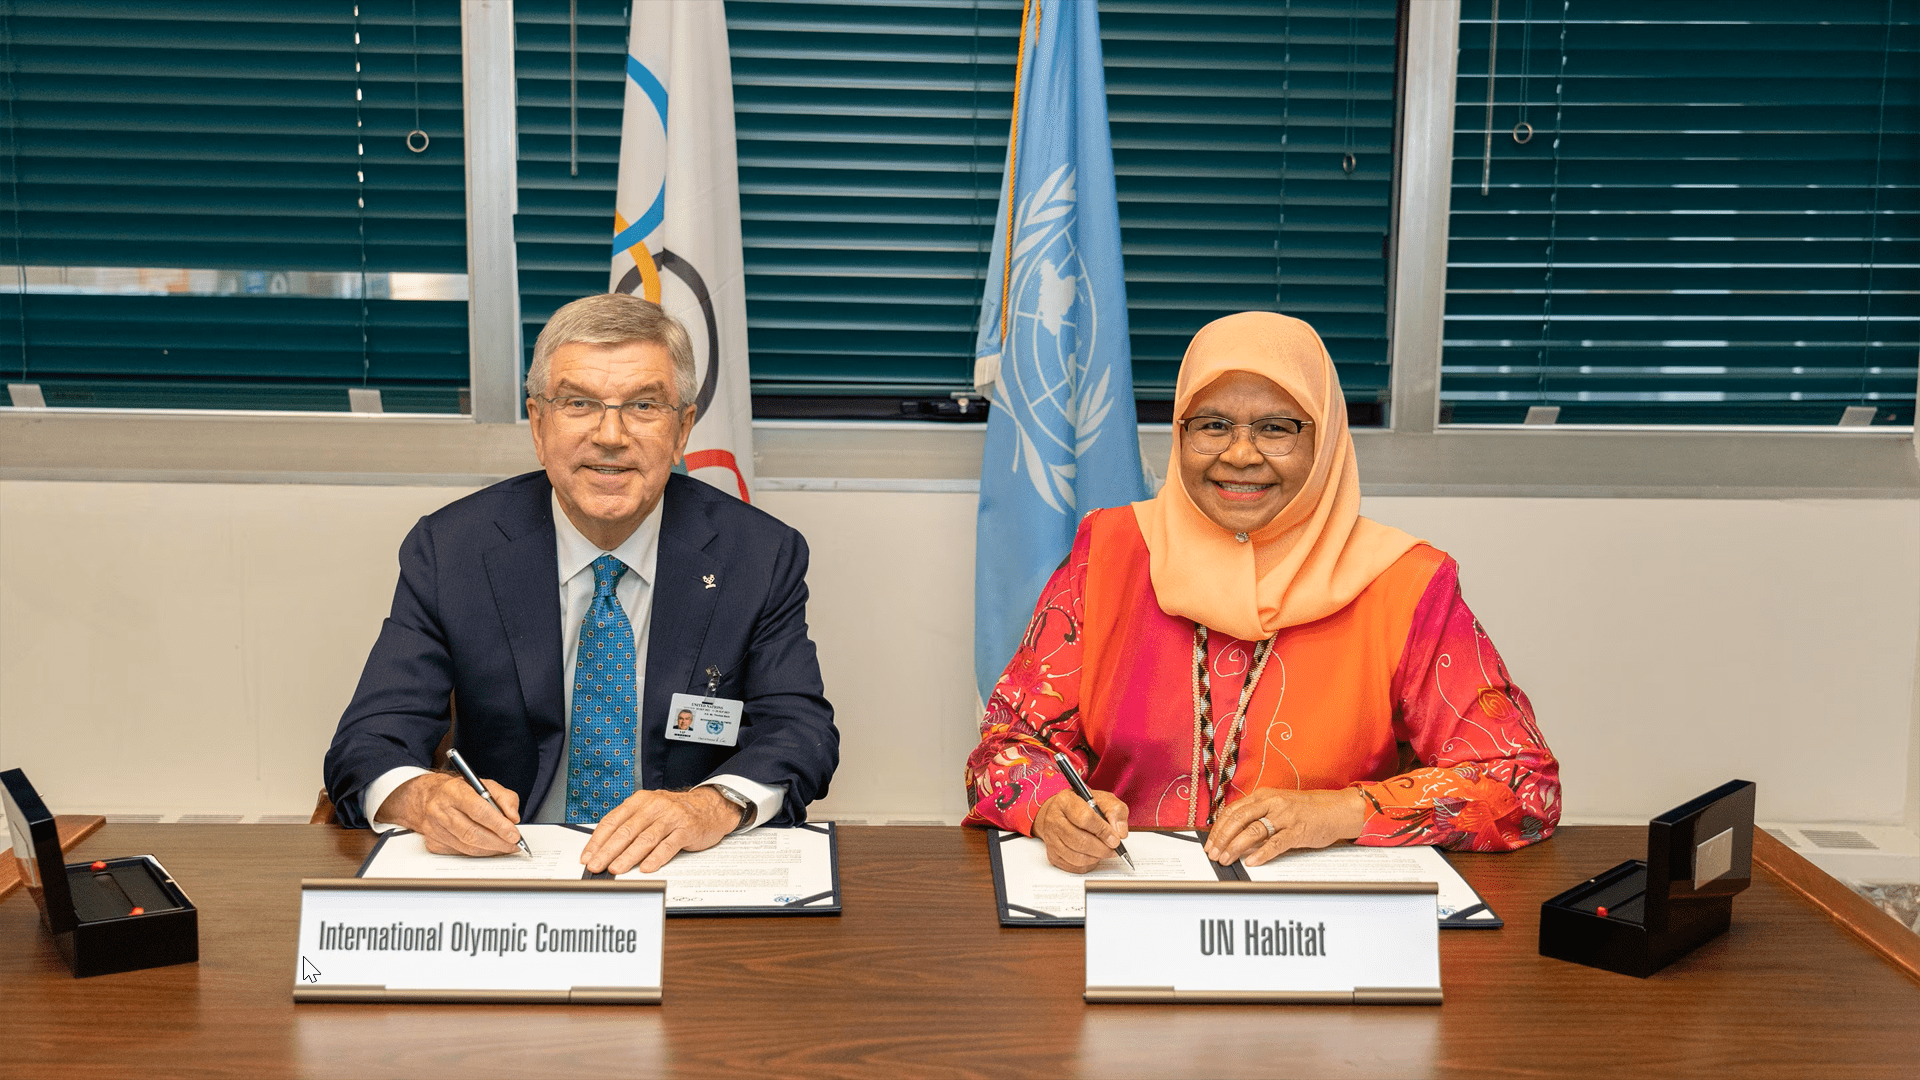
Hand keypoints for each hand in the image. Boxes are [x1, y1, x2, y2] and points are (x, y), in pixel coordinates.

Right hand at [377, 772, 522, 855]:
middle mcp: (440, 810)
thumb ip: (504, 798)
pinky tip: (489, 848)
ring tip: (505, 847)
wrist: (428, 796)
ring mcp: (434, 828)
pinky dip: (478, 853)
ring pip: (466, 846)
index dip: (498, 825)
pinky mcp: (433, 842)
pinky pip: (460, 852)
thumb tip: (513, 818)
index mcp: (453, 791)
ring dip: (490, 850)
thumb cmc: (459, 790)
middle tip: (513, 845)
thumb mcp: (485, 784)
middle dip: (497, 842)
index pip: (478, 810)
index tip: (514, 834)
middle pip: (472, 832)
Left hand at [580, 787, 736, 873]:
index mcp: (640, 801)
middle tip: (596, 865)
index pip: (612, 821)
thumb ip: (630, 826)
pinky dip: (656, 858)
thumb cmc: (675, 813)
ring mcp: (671, 817)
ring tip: (616, 868)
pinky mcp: (686, 829)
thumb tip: (605, 850)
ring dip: (628, 856)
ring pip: (645, 839)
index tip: (587, 856)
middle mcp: (654, 806)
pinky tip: (646, 868)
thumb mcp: (650, 811)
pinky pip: (668, 846)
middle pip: (626, 831)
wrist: (709, 807)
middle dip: (608, 851)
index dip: (597, 840)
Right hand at [1034, 788, 1129, 873]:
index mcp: (1066, 801)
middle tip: (1113, 848)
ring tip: (1104, 851)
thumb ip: (1115, 811)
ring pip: (1077, 857)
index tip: (1115, 838)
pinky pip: (1073, 866)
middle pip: (1080, 841)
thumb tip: (1120, 833)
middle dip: (1102, 848)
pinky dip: (1088, 864)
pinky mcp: (1052, 854)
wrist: (1061, 812)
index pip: (1085, 818)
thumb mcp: (1102, 799)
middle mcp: (1054, 820)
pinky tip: (1093, 855)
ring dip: (1096, 857)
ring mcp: (1051, 838)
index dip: (1103, 831)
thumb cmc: (1083, 806)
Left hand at [1204, 788, 1366, 865]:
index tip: (1210, 842)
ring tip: (1226, 859)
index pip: (1233, 810)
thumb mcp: (1279, 806)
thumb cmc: (1307, 809)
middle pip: (1238, 819)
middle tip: (1213, 853)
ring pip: (1253, 830)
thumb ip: (1258, 817)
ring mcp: (1285, 816)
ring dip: (1235, 847)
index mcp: (1264, 795)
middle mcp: (1272, 803)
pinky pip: (1276, 843)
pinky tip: (1251, 861)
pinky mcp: (1298, 830)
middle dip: (1222, 838)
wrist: (1337, 808)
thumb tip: (1236, 836)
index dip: (1218, 828)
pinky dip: (1261, 853)